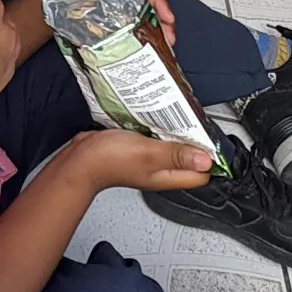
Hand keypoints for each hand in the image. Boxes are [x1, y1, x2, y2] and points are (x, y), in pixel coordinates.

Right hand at [68, 127, 214, 193]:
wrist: (79, 160)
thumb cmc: (109, 160)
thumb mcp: (148, 153)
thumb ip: (176, 154)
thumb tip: (207, 161)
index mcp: (167, 176)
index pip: (201, 174)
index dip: (210, 158)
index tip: (212, 138)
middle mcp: (160, 170)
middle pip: (188, 159)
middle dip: (195, 142)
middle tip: (196, 122)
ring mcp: (147, 160)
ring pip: (171, 147)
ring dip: (176, 133)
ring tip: (179, 116)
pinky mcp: (135, 149)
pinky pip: (155, 139)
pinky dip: (158, 129)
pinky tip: (156, 117)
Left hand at [97, 0, 176, 48]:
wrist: (51, 11)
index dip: (159, 1)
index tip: (167, 16)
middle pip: (150, 7)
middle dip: (164, 21)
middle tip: (170, 36)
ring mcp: (119, 14)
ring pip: (145, 20)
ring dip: (158, 31)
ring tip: (164, 44)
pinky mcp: (114, 28)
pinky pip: (135, 32)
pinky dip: (145, 40)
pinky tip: (149, 49)